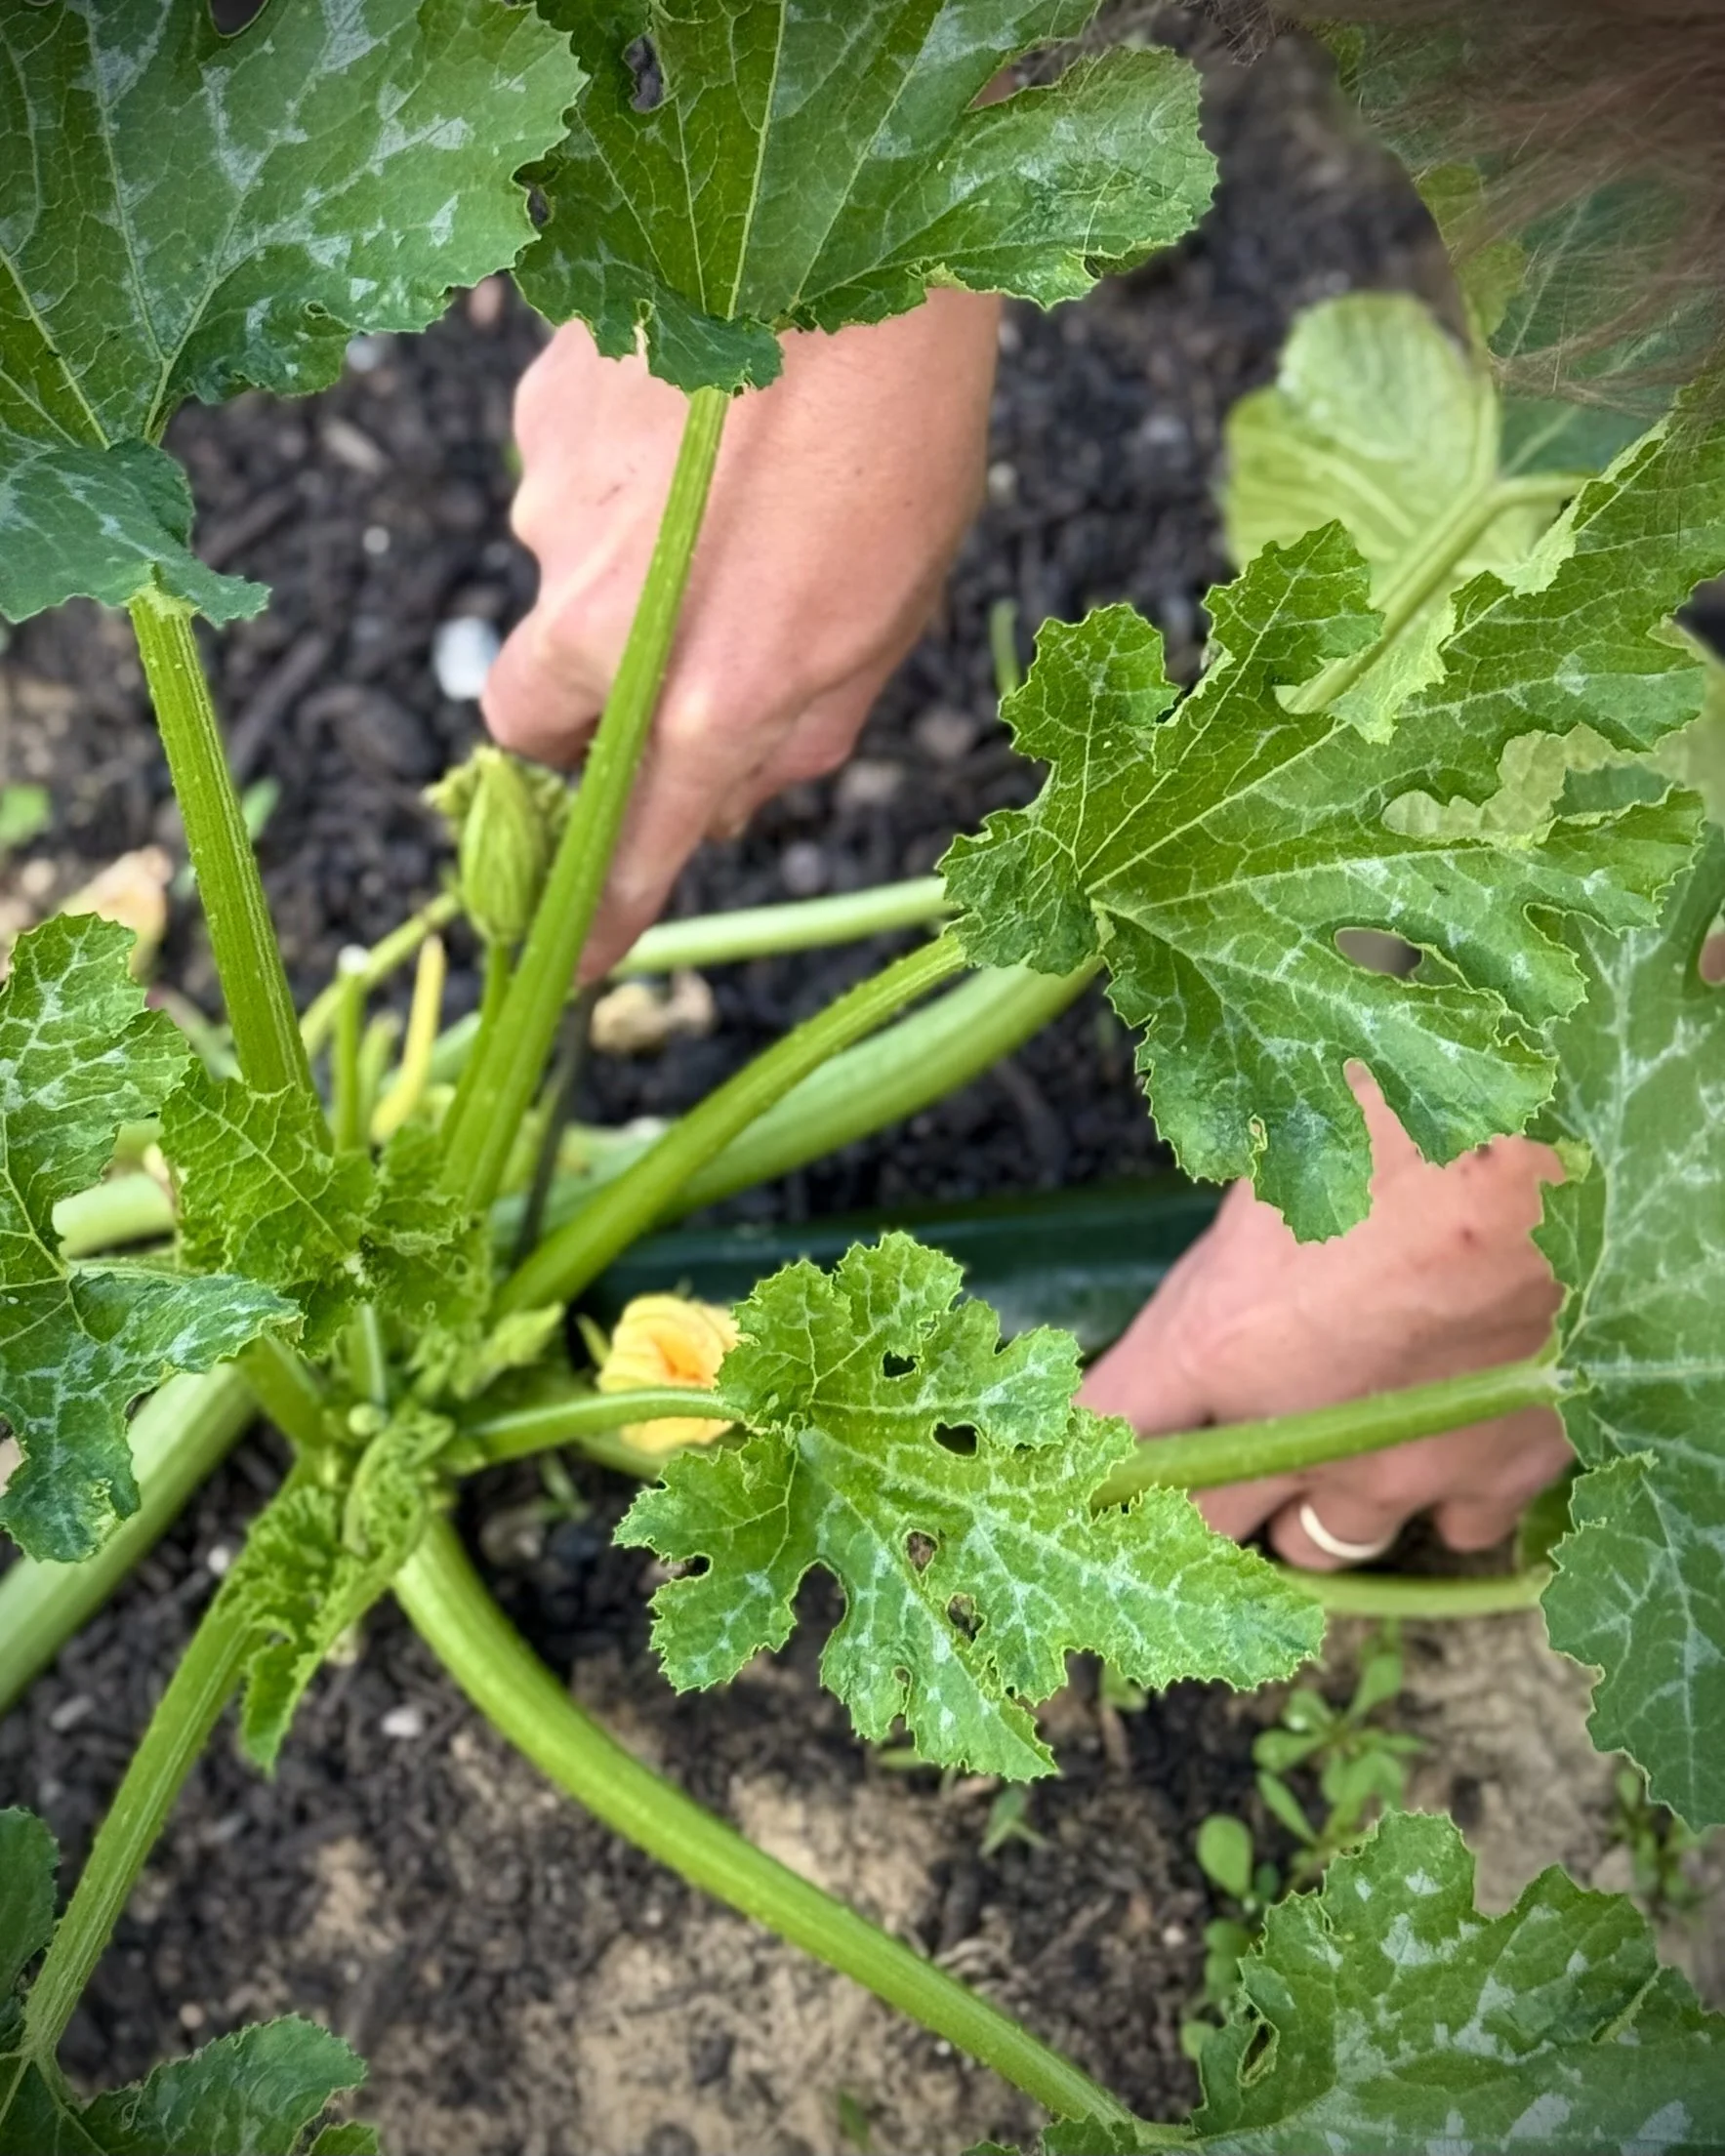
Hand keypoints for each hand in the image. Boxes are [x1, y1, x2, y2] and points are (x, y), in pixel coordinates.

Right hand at [484, 290, 1002, 977]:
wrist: (860, 244)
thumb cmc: (904, 445)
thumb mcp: (886, 622)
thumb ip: (800, 734)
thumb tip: (730, 802)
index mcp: (709, 694)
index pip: (629, 844)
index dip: (598, 910)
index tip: (566, 963)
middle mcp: (605, 620)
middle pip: (528, 721)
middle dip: (574, 726)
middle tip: (649, 677)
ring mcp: (554, 514)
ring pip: (557, 583)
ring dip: (621, 574)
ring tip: (723, 496)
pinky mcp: (535, 419)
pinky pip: (561, 486)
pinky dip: (615, 484)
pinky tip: (691, 428)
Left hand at [1078, 1070, 1570, 1568]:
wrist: (1568, 1164)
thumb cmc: (1415, 1121)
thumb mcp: (1285, 1136)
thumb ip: (1243, 1209)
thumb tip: (1228, 1194)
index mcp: (1221, 1339)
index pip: (1107, 1422)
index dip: (1072, 1439)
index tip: (1052, 1443)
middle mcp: (1297, 1429)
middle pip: (1194, 1519)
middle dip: (1181, 1495)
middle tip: (1187, 1458)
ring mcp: (1399, 1468)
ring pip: (1317, 1545)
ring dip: (1301, 1510)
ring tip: (1314, 1455)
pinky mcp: (1495, 1477)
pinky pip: (1446, 1528)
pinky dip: (1434, 1501)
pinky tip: (1439, 1450)